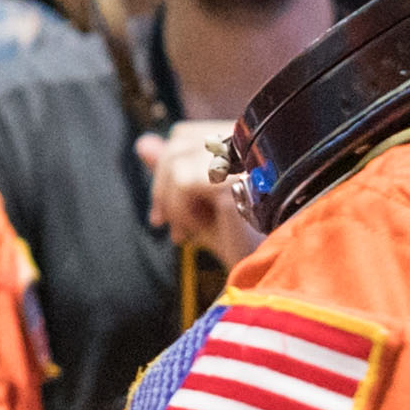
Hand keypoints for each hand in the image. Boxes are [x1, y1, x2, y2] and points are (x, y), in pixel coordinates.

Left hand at [138, 124, 261, 268]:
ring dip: (174, 204)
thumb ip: (171, 170)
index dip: (165, 168)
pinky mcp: (241, 181)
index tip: (162, 209)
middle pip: (179, 144)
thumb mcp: (197, 203)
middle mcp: (250, 143)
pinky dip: (182, 211)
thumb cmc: (240, 239)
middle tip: (163, 222)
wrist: (266, 273)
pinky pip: (184, 183)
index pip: (186, 135)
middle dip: (162, 187)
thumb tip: (143, 143)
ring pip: (178, 162)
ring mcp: (249, 159)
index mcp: (244, 142)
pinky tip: (201, 230)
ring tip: (189, 231)